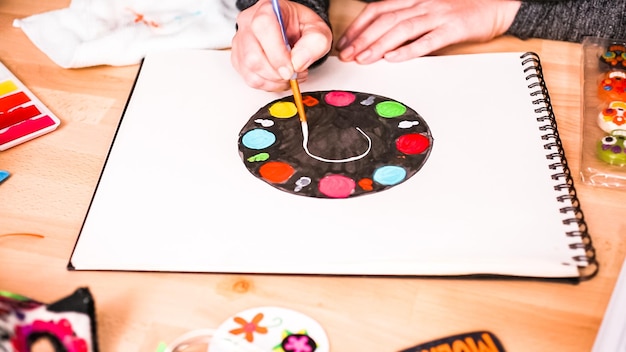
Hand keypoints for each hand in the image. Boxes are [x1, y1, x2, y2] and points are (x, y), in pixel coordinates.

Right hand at [231, 0, 331, 91]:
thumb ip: (315, 42)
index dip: (277, 54)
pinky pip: (249, 78)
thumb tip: (298, 63)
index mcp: (268, 8)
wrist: (292, 31)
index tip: (291, 70)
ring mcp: (241, 41)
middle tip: (295, 74)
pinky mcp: (238, 58)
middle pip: (253, 55)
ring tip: (290, 76)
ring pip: (250, 69)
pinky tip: (279, 78)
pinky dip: (268, 84)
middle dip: (277, 73)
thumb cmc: (301, 27)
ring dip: (274, 80)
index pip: (263, 28)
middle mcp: (249, 22)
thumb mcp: (318, 29)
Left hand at [336, 0, 520, 63]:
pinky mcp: (452, 28)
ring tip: (363, 59)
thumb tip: (381, 39)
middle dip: (362, 38)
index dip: (358, 26)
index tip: (345, 42)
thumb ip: (407, 20)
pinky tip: (393, 58)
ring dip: (378, 44)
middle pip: (385, 20)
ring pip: (401, 29)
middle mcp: (423, 4)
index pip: (378, 10)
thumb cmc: (463, 9)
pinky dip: (408, 50)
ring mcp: (438, 15)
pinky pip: (427, 40)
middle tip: (347, 55)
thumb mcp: (429, 10)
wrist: (498, 5)